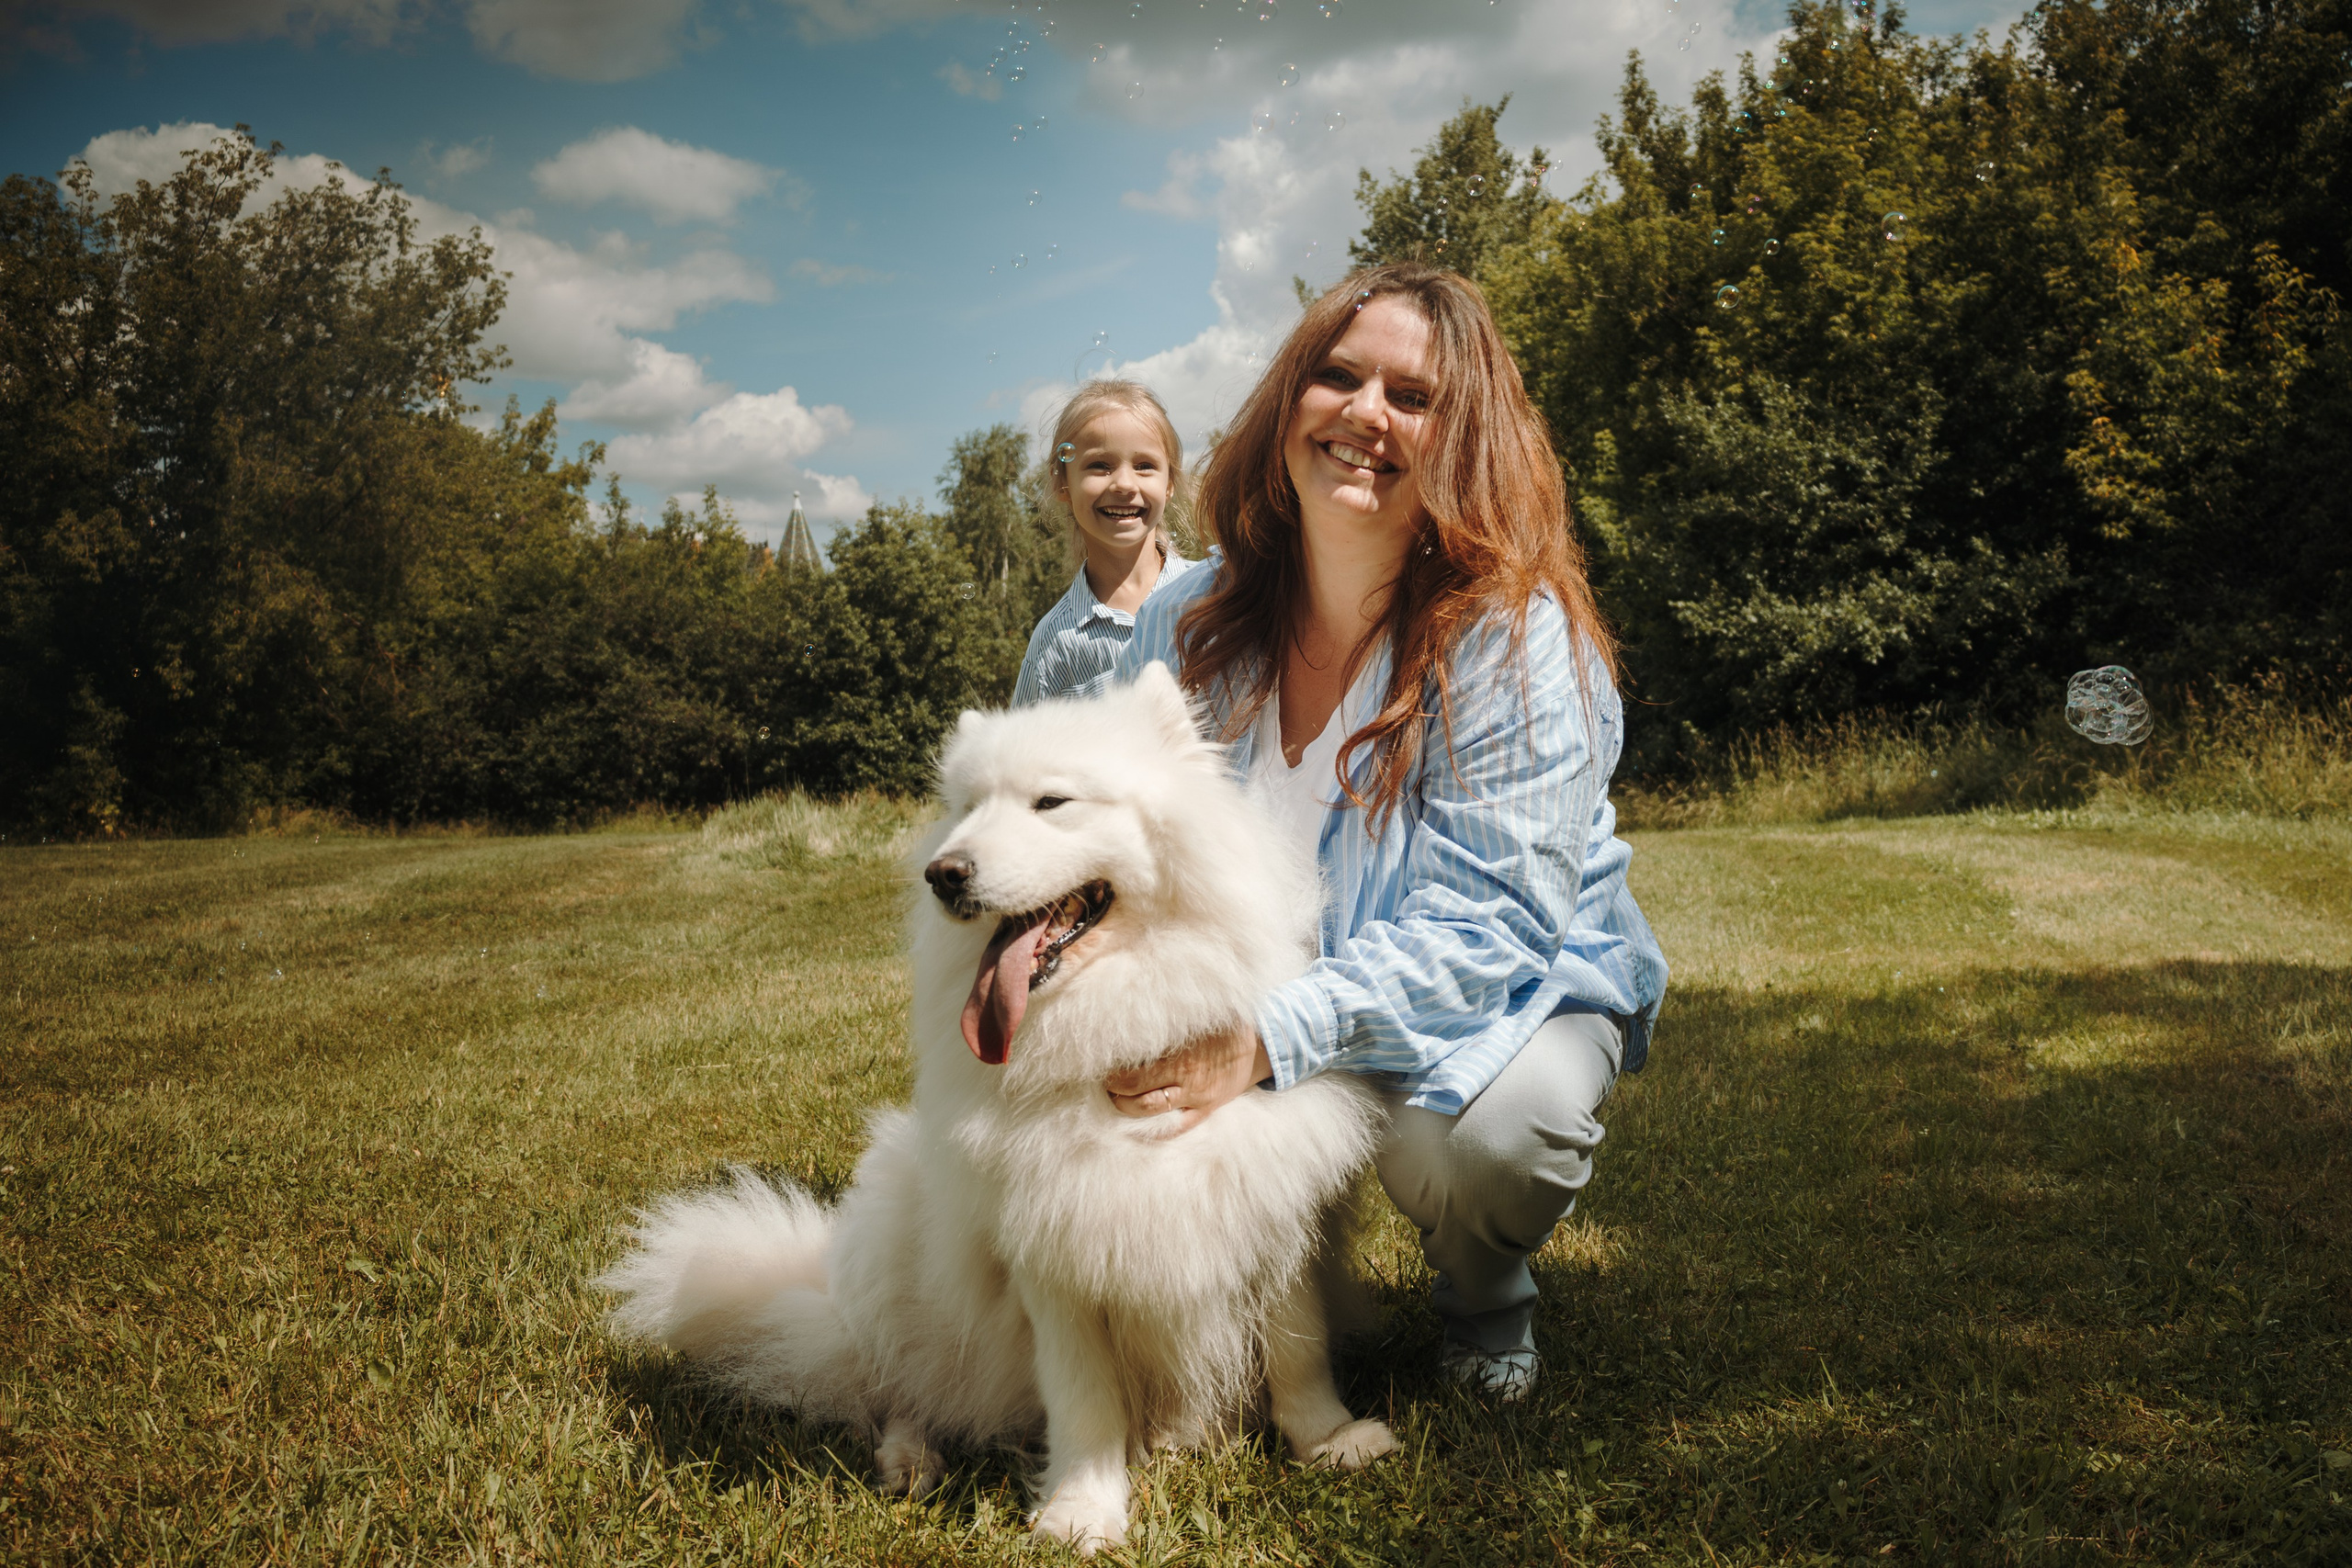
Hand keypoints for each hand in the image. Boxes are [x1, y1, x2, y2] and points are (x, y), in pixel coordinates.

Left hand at [1104, 1024, 1273, 1132]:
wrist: (1259, 1048)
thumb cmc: (1226, 1026)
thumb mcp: (1201, 1015)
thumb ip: (1173, 1015)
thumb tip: (1140, 1006)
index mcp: (1181, 1054)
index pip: (1133, 1068)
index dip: (1112, 1069)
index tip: (1101, 1061)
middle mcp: (1184, 1079)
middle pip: (1134, 1090)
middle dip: (1113, 1087)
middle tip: (1104, 1079)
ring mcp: (1194, 1098)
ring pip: (1148, 1111)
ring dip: (1124, 1106)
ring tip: (1115, 1096)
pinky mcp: (1204, 1111)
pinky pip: (1175, 1129)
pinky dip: (1152, 1131)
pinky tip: (1134, 1128)